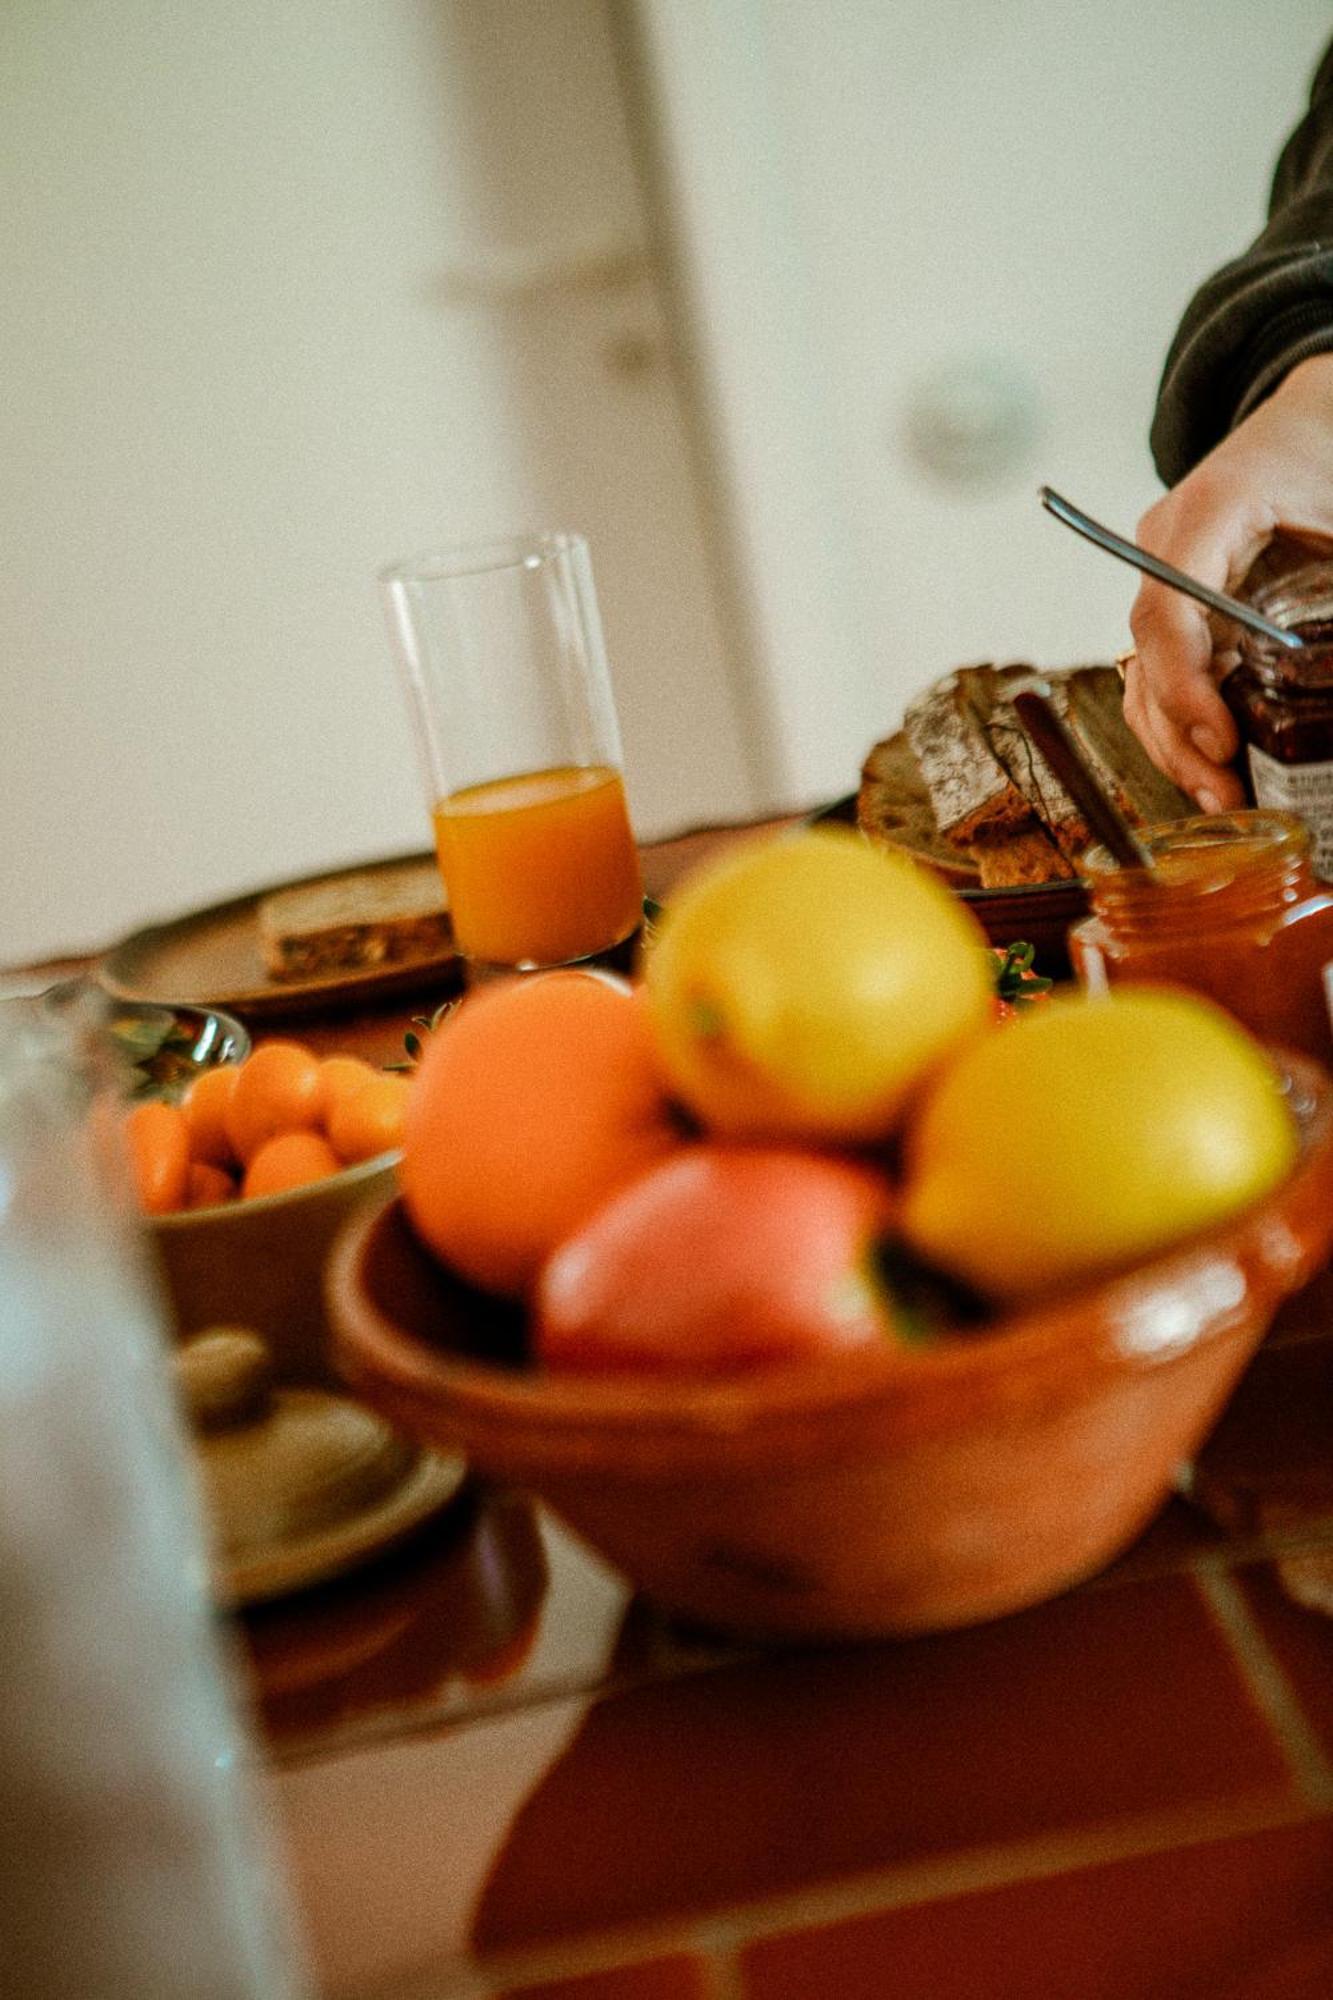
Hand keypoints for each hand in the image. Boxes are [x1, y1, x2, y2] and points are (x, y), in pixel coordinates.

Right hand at [1125, 352, 1332, 809]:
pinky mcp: (1184, 604)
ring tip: (1222, 799)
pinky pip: (1165, 672)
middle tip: (1224, 794)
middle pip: (1145, 658)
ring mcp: (1167, 576)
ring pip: (1145, 676)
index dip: (1184, 686)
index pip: (1165, 611)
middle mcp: (1168, 547)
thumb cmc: (1328, 449)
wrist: (1315, 413)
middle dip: (1178, 737)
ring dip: (1175, 743)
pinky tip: (1216, 766)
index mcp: (1208, 512)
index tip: (1221, 739)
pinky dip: (1185, 722)